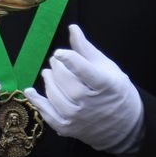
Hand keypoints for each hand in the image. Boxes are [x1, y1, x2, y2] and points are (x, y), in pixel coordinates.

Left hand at [23, 25, 144, 154]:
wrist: (124, 126)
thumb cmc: (115, 91)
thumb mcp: (108, 68)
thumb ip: (86, 50)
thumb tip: (72, 28)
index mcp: (105, 85)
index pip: (84, 71)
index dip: (70, 60)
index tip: (59, 53)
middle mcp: (90, 103)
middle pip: (67, 81)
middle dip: (57, 68)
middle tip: (55, 60)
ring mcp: (78, 117)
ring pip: (55, 96)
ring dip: (48, 81)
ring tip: (48, 73)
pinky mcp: (68, 128)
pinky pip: (48, 114)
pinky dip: (37, 101)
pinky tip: (31, 91)